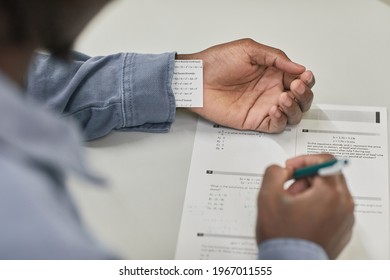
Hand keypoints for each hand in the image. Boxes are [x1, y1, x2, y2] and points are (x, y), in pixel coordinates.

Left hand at [177, 38, 313, 132]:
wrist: (197, 80)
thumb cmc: (217, 62)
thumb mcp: (249, 49)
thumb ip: (276, 57)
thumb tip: (299, 67)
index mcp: (272, 72)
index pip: (299, 79)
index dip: (306, 79)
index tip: (304, 76)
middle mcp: (270, 90)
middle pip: (301, 98)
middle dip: (304, 94)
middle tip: (296, 87)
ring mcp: (264, 106)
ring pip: (292, 114)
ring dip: (295, 107)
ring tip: (284, 97)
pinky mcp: (254, 120)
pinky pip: (276, 125)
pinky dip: (281, 119)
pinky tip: (275, 108)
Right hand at [256, 154, 354, 258]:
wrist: (290, 265)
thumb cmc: (283, 237)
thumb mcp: (268, 196)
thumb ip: (274, 172)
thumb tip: (282, 169)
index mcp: (330, 194)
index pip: (324, 160)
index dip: (303, 159)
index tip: (291, 168)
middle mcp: (344, 205)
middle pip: (327, 176)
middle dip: (305, 178)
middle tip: (288, 188)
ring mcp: (345, 219)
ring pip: (330, 192)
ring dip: (310, 192)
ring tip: (291, 205)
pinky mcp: (342, 230)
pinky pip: (332, 208)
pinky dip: (317, 206)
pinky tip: (300, 217)